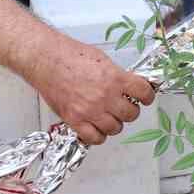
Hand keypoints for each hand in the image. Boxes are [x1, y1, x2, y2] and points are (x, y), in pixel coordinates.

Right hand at [26, 35, 153, 144]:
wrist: (46, 60)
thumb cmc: (70, 55)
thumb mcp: (102, 59)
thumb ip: (117, 75)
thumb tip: (129, 86)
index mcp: (115, 78)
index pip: (143, 92)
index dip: (147, 95)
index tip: (145, 96)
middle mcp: (105, 97)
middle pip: (131, 114)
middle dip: (130, 110)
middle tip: (124, 105)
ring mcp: (90, 111)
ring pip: (115, 128)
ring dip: (114, 122)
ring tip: (108, 115)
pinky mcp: (75, 120)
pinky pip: (94, 138)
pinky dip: (98, 135)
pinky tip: (96, 126)